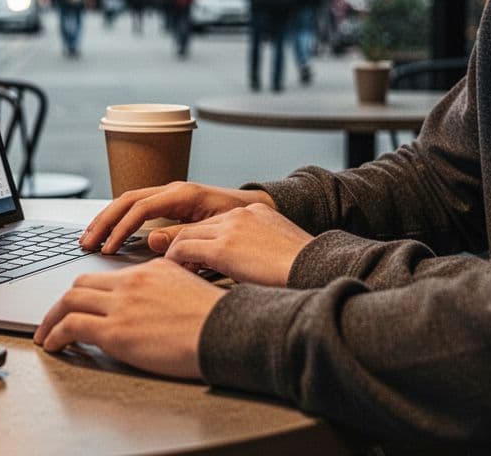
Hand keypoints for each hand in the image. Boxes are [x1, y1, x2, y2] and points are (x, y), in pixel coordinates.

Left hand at [33, 258, 225, 378]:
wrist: (227, 332)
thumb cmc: (218, 319)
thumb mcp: (191, 287)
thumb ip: (167, 284)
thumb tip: (158, 294)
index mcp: (149, 271)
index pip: (105, 276)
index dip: (86, 290)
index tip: (77, 303)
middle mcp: (130, 282)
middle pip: (81, 284)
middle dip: (61, 302)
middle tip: (53, 318)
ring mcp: (121, 305)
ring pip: (69, 301)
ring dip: (50, 319)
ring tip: (44, 334)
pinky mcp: (115, 331)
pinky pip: (71, 326)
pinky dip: (55, 335)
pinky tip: (52, 345)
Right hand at [81, 182, 274, 253]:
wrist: (261, 210)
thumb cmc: (243, 222)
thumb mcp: (215, 230)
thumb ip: (183, 235)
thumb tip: (149, 239)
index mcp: (184, 194)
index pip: (141, 207)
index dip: (121, 228)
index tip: (108, 248)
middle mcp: (174, 190)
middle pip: (127, 200)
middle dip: (104, 221)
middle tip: (85, 242)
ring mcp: (171, 195)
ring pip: (129, 201)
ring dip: (107, 219)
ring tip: (89, 238)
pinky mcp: (171, 204)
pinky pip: (138, 207)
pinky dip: (120, 219)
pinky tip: (109, 234)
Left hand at [154, 204, 314, 286]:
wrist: (317, 267)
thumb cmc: (305, 268)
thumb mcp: (280, 251)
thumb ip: (259, 252)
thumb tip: (248, 268)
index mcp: (255, 213)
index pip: (216, 223)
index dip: (201, 241)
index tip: (194, 260)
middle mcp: (240, 214)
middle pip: (196, 226)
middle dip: (182, 245)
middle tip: (176, 266)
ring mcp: (230, 228)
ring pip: (186, 236)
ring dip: (175, 255)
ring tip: (173, 273)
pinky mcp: (223, 246)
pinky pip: (185, 249)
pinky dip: (176, 262)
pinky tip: (177, 276)